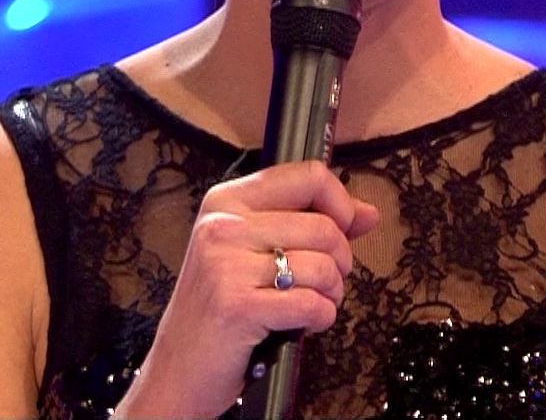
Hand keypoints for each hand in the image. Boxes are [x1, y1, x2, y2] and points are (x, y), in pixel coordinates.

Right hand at [114, 160, 379, 418]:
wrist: (178, 369)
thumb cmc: (220, 308)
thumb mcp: (254, 253)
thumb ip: (309, 223)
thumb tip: (367, 213)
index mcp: (226, 201)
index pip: (307, 175)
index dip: (340, 202)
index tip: (346, 227)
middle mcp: (223, 226)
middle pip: (323, 226)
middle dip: (340, 260)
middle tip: (323, 280)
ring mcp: (227, 266)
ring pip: (322, 265)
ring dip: (332, 292)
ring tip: (313, 302)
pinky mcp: (238, 306)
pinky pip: (312, 304)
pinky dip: (321, 317)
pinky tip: (304, 323)